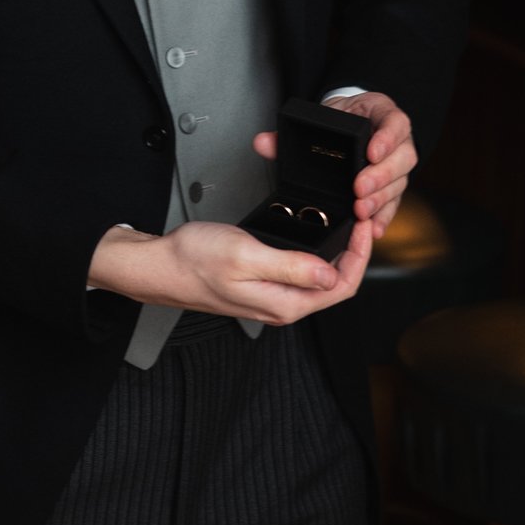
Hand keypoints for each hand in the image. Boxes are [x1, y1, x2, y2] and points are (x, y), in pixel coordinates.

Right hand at [88, 219, 366, 325]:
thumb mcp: (246, 256)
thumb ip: (292, 267)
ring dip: (338, 253)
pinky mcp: (262, 285)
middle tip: (362, 219)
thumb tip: (331, 274)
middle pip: (336, 284)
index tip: (364, 225)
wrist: (159, 265)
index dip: (360, 255)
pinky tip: (315, 236)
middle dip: (355, 252)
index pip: (342, 286)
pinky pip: (301, 273)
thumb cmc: (193, 261)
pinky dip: (316, 254)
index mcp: (285, 303)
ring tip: (347, 225)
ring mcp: (272, 296)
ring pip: (319, 278)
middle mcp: (282, 305)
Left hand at [253, 91, 416, 275]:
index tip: (370, 153)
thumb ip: (293, 131)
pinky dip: (384, 217)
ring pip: (399, 182)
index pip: (396, 123)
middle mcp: (397, 141)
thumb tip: (263, 143)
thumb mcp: (322, 117)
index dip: (387, 139)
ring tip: (361, 210)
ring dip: (381, 198)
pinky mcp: (392, 186)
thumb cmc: (340, 119)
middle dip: (381, 176)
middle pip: (402, 158)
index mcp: (382, 115)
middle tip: (359, 188)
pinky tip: (374, 228)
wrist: (350, 121)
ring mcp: (397, 164)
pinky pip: (394, 203)